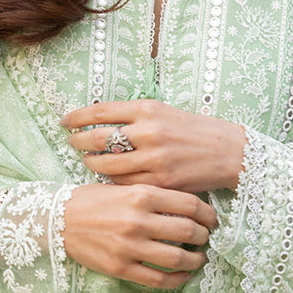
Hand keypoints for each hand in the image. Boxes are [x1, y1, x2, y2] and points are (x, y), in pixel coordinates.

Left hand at [61, 99, 245, 192]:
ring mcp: (154, 158)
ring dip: (92, 163)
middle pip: (98, 138)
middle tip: (71, 142)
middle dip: (79, 141)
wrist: (228, 151)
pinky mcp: (161, 181)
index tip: (65, 120)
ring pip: (108, 164)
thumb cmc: (194, 129)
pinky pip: (125, 183)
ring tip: (87, 161)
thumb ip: (134, 115)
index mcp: (148, 109)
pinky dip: (113, 180)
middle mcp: (148, 132)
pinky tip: (109, 177)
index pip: (101, 111)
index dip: (78, 116)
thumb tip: (99, 120)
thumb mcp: (164, 111)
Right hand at [62, 183, 217, 289]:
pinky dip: (177, 279)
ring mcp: (129, 246)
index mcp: (141, 194)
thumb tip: (187, 206)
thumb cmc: (91, 200)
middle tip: (207, 238)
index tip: (213, 219)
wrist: (57, 220)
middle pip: (188, 231)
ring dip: (195, 260)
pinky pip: (157, 279)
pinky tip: (183, 276)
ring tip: (199, 258)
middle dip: (204, 236)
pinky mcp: (120, 267)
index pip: (189, 204)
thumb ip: (152, 194)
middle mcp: (138, 220)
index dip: (208, 214)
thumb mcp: (123, 186)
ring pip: (177, 258)